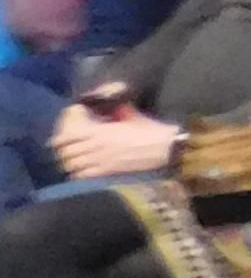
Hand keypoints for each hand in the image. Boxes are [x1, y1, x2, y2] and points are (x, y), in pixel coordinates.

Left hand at [52, 106, 181, 181]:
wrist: (164, 147)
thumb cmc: (149, 130)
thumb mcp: (130, 115)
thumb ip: (114, 109)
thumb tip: (104, 101)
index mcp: (100, 130)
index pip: (67, 137)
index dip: (59, 139)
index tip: (60, 139)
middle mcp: (96, 146)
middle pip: (66, 153)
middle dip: (63, 152)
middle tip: (66, 151)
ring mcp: (101, 160)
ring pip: (72, 165)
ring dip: (70, 164)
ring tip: (73, 162)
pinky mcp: (108, 172)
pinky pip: (83, 176)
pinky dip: (78, 174)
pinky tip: (82, 171)